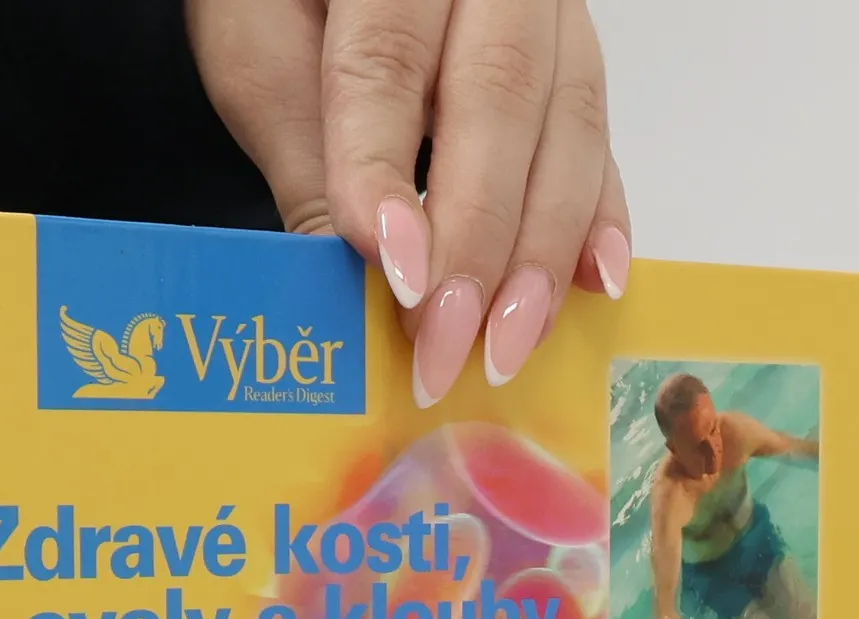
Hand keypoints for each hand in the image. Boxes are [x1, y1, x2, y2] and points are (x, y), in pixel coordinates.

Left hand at [186, 0, 630, 404]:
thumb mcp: (259, 56)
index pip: (388, 60)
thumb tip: (352, 288)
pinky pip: (599, 139)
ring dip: (541, 251)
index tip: (396, 273)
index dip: (389, 173)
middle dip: (477, 240)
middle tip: (446, 344)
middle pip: (501, 97)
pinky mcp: (572, 59)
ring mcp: (548, 11)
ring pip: (568, 124)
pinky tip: (592, 283)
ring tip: (507, 345)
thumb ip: (306, 160)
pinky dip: (597, 219)